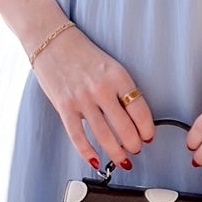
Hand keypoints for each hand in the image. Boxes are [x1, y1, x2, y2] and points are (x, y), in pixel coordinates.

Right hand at [33, 27, 153, 170]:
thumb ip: (121, 90)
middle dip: (134, 145)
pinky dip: (88, 152)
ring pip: (104, 136)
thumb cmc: (82, 54)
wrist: (51, 41)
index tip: (149, 136)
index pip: (140, 110)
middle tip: (137, 149)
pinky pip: (78, 136)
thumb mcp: (110, 66)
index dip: (148, 129)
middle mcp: (101, 88)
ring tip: (123, 160)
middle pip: (125, 128)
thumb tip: (134, 118)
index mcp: (118, 76)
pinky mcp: (64, 106)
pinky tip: (96, 160)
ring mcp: (82, 99)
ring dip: (116, 153)